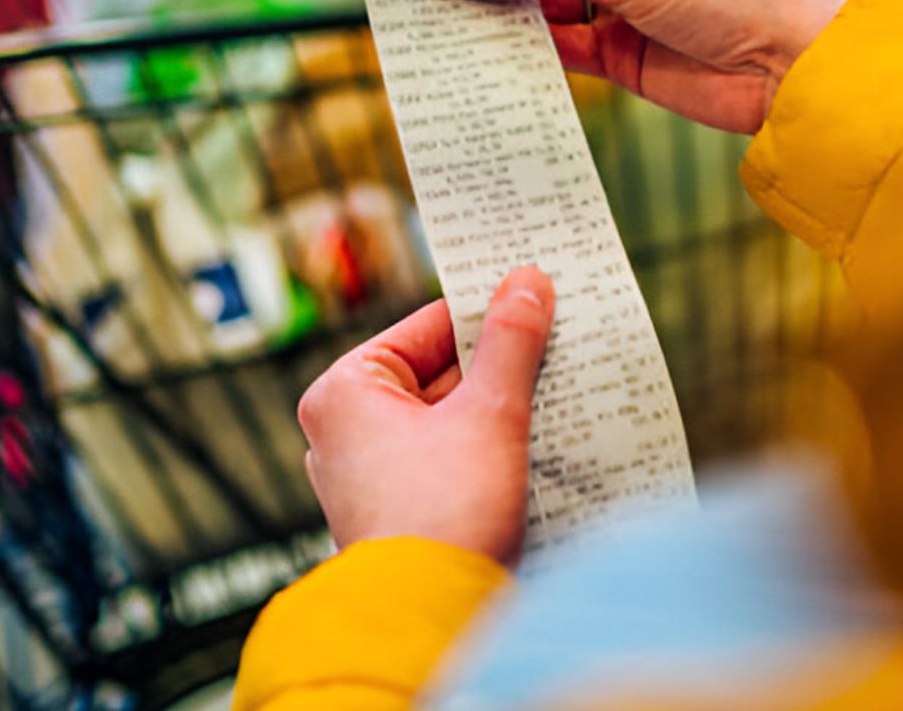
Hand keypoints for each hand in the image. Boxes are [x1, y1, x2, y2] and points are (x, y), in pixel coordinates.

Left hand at [297, 267, 554, 566]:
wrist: (432, 619)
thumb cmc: (443, 515)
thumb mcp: (489, 413)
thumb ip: (511, 342)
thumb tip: (526, 282)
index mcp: (344, 392)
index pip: (427, 327)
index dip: (486, 311)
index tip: (535, 296)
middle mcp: (344, 431)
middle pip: (438, 373)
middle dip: (500, 366)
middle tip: (558, 343)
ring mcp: (368, 476)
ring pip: (447, 418)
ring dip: (500, 409)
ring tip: (557, 392)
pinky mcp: (398, 512)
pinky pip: (448, 460)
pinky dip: (488, 450)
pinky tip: (537, 443)